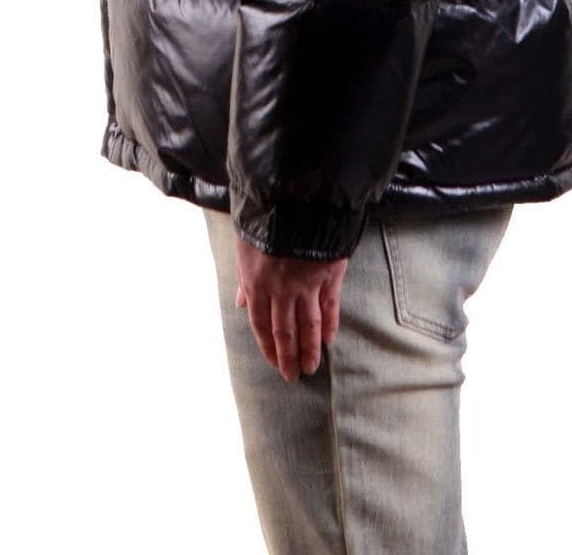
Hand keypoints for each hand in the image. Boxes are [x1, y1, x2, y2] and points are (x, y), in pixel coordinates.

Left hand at [233, 228, 348, 381]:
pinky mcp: (329, 274)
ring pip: (309, 325)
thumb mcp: (244, 245)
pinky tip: (329, 339)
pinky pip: (330, 306)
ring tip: (312, 367)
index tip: (275, 363)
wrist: (295, 195)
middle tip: (294, 376)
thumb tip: (241, 304)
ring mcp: (307, 283)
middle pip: (285, 331)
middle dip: (289, 356)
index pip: (261, 324)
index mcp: (256, 283)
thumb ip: (245, 278)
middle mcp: (281, 289)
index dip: (268, 347)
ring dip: (310, 349)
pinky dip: (330, 324)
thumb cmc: (264, 217)